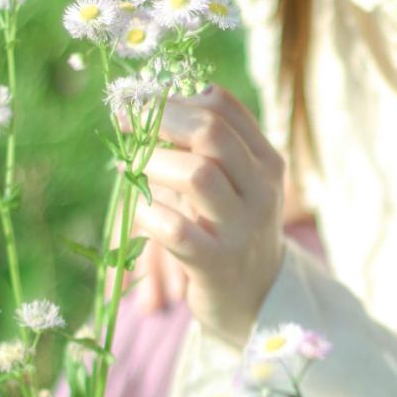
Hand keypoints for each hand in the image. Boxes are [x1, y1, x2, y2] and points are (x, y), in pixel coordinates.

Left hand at [130, 85, 285, 349]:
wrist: (255, 299)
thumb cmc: (231, 231)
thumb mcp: (236, 184)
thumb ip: (210, 147)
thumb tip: (157, 102)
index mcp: (267, 163)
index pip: (223, 107)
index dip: (175, 97)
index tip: (142, 101)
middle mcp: (261, 192)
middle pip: (211, 133)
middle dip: (161, 120)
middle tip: (129, 124)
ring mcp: (241, 230)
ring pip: (197, 175)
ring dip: (153, 163)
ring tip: (132, 168)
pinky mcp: (216, 265)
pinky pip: (175, 229)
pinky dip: (148, 212)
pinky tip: (140, 208)